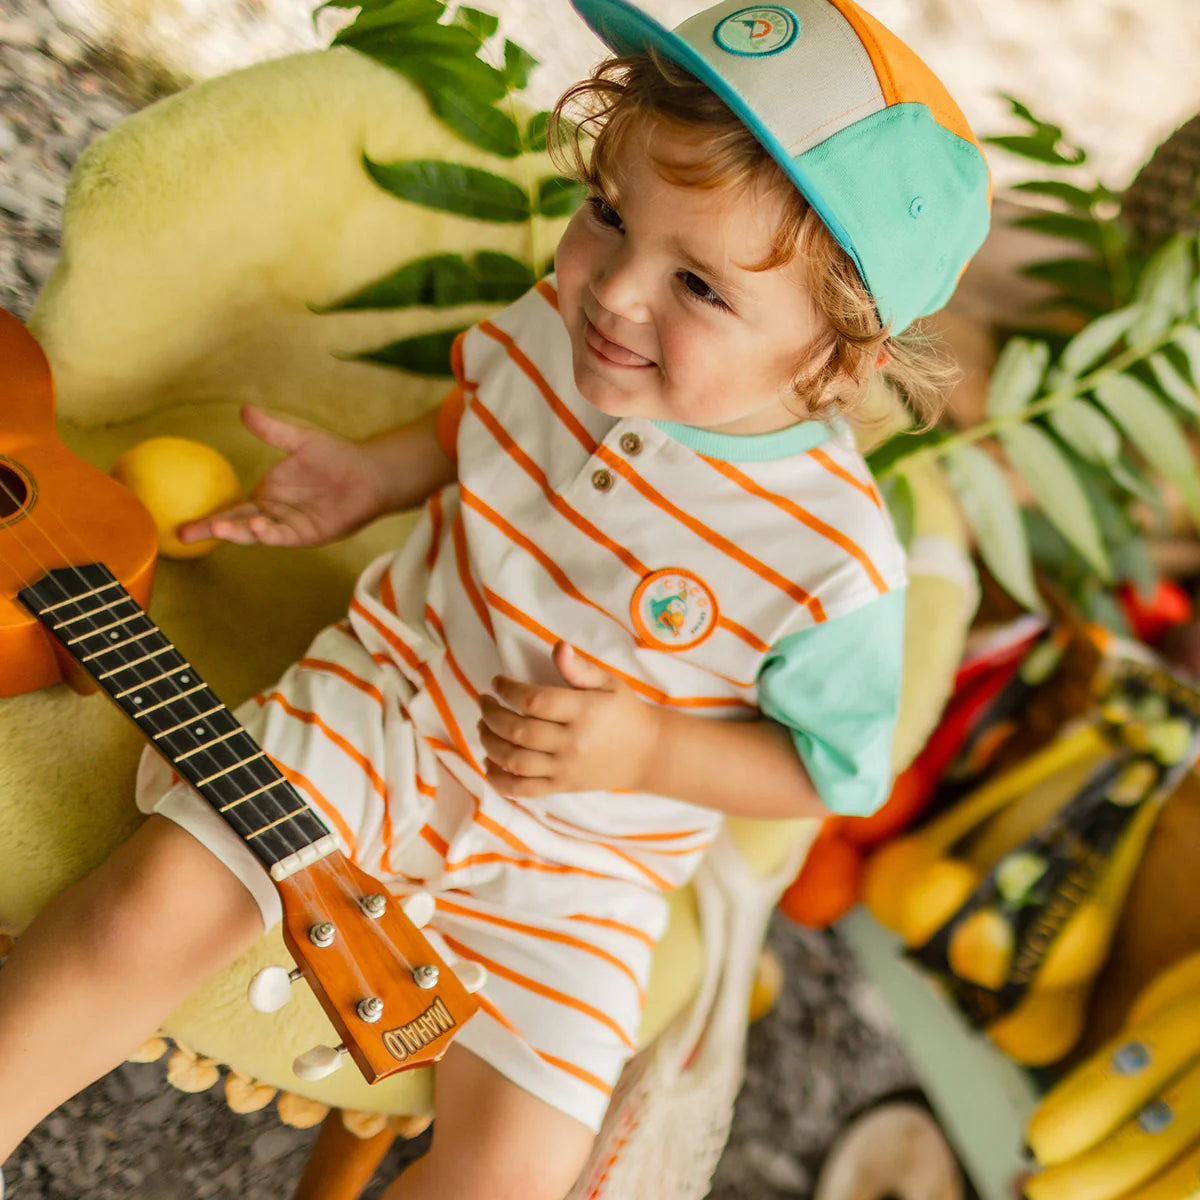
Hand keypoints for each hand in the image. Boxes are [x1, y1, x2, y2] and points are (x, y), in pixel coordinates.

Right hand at [178, 405, 389, 547]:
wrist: (369, 473)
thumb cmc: (336, 457)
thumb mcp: (300, 440)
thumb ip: (271, 430)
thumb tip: (244, 410)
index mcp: (267, 494)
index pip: (232, 508)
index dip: (209, 516)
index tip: (182, 524)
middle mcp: (274, 513)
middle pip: (237, 524)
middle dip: (213, 530)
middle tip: (187, 534)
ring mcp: (290, 525)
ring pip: (258, 533)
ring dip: (240, 532)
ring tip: (222, 527)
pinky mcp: (309, 533)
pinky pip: (285, 536)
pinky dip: (271, 534)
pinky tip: (260, 527)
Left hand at [479, 641, 660, 796]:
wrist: (647, 753)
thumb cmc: (624, 712)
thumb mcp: (609, 683)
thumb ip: (580, 668)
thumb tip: (558, 646)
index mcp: (584, 711)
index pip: (535, 701)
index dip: (508, 690)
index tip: (497, 682)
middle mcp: (572, 742)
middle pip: (519, 730)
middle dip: (491, 714)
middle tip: (484, 702)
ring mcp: (565, 769)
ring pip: (515, 760)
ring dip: (489, 743)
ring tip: (483, 726)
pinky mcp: (562, 787)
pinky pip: (523, 789)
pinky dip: (499, 779)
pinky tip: (489, 762)